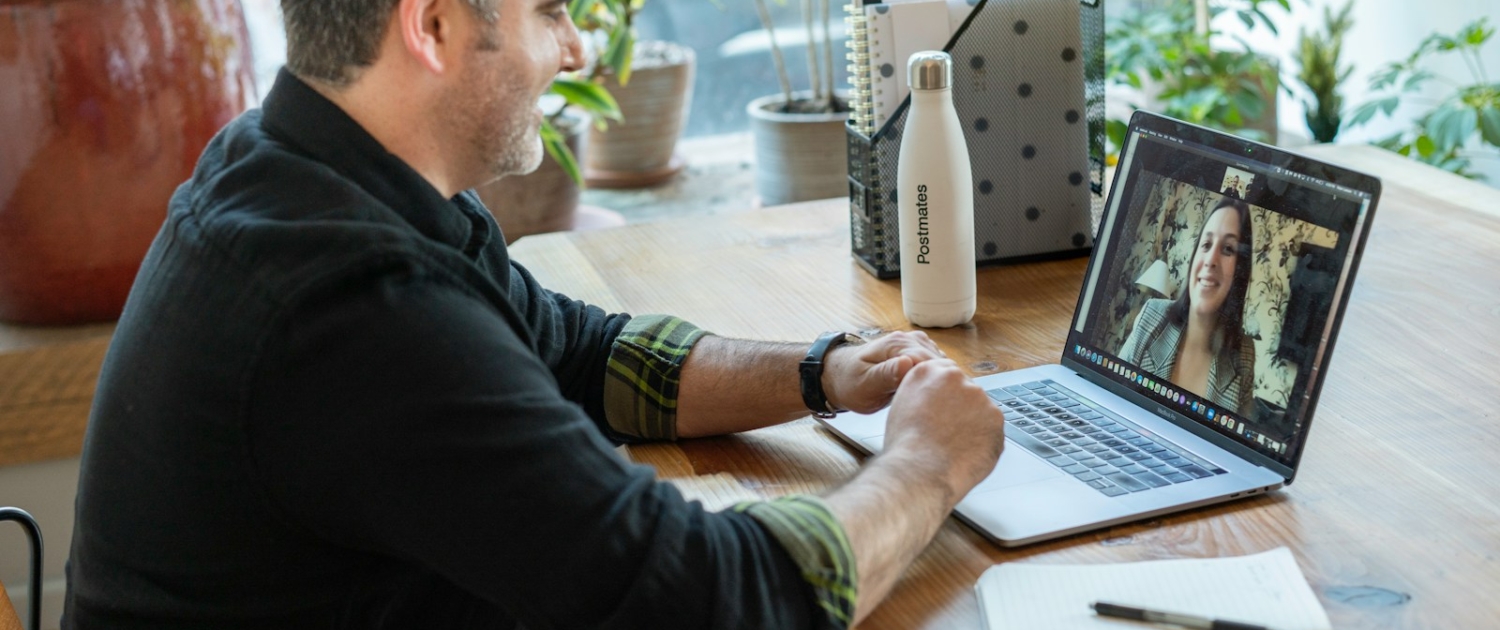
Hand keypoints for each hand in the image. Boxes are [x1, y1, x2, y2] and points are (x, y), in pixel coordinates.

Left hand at [822, 331, 944, 413]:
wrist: (840, 377)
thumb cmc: (849, 383)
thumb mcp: (865, 384)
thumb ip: (886, 374)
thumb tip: (907, 364)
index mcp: (897, 344)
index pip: (930, 362)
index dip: (936, 383)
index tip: (938, 402)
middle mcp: (908, 340)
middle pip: (939, 362)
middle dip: (941, 383)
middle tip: (938, 407)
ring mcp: (914, 345)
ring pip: (940, 364)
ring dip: (940, 381)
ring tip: (935, 402)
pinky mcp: (916, 353)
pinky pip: (935, 365)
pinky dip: (937, 378)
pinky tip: (931, 393)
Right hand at [879, 360, 1004, 499]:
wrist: (920, 470)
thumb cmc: (906, 447)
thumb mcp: (902, 406)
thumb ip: (922, 393)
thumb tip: (935, 399)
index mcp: (928, 371)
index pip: (946, 373)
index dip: (946, 395)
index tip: (945, 408)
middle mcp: (955, 377)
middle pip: (966, 390)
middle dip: (961, 409)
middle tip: (948, 432)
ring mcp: (979, 396)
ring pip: (981, 410)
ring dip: (973, 424)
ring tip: (954, 446)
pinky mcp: (996, 417)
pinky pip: (992, 429)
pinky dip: (984, 440)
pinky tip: (967, 452)